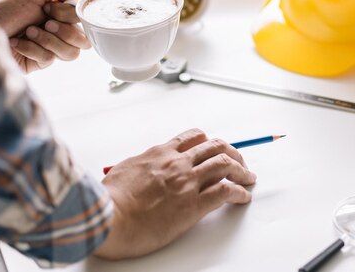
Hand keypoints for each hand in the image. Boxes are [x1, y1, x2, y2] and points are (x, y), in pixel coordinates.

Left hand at [0, 0, 90, 72]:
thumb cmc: (4, 9)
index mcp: (60, 14)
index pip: (84, 20)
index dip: (70, 16)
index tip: (48, 8)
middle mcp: (59, 31)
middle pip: (84, 40)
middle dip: (63, 31)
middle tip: (44, 23)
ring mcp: (51, 48)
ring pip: (71, 53)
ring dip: (47, 40)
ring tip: (28, 32)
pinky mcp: (40, 62)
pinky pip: (49, 59)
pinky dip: (31, 49)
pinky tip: (17, 43)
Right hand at [95, 129, 256, 259]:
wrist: (106, 217)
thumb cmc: (108, 199)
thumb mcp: (124, 170)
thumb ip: (141, 165)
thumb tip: (145, 168)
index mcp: (161, 153)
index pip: (194, 137)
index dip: (210, 142)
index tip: (217, 148)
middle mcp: (178, 163)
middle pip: (216, 146)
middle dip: (233, 152)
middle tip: (240, 162)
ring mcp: (187, 182)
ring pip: (226, 163)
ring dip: (242, 170)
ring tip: (249, 177)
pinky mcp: (193, 205)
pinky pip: (225, 192)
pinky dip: (239, 192)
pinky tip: (243, 196)